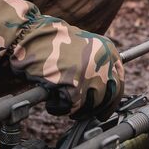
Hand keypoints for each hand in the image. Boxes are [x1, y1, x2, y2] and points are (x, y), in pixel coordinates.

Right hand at [0, 0, 123, 119]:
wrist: (30, 36)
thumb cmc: (51, 41)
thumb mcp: (83, 45)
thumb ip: (96, 63)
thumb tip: (105, 91)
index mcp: (107, 50)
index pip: (119, 81)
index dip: (112, 98)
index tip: (105, 109)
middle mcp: (103, 61)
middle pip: (108, 97)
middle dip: (95, 109)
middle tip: (81, 113)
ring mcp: (90, 74)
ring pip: (90, 105)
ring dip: (75, 108)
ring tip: (60, 99)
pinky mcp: (74, 86)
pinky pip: (70, 107)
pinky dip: (58, 107)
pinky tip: (50, 98)